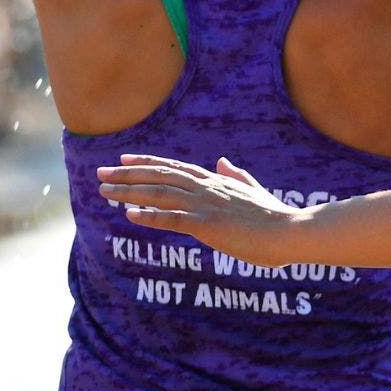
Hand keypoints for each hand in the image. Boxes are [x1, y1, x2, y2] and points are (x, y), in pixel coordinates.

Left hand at [97, 155, 301, 265]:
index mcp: (216, 181)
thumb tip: (223, 161)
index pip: (174, 167)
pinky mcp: (207, 226)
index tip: (123, 160)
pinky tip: (129, 214)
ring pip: (159, 194)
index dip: (146, 163)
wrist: (290, 231)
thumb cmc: (275, 216)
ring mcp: (205, 206)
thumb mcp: (254, 190)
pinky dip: (148, 216)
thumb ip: (237, 176)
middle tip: (100, 173)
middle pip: (159, 176)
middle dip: (127, 175)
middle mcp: (206, 188)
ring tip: (104, 191)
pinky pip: (171, 219)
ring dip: (128, 191)